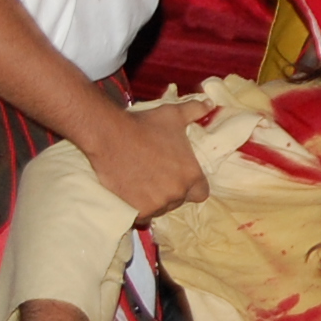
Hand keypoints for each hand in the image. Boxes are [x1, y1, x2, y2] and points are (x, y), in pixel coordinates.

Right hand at [88, 101, 210, 222]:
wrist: (110, 136)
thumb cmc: (144, 125)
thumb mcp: (173, 115)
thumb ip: (195, 111)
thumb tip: (210, 104)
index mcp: (191, 175)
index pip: (201, 193)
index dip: (192, 186)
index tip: (180, 178)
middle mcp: (177, 194)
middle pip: (179, 201)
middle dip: (171, 191)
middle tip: (156, 176)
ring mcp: (157, 205)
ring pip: (161, 209)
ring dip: (155, 200)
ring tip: (142, 182)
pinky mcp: (138, 211)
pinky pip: (143, 216)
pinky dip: (139, 208)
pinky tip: (132, 194)